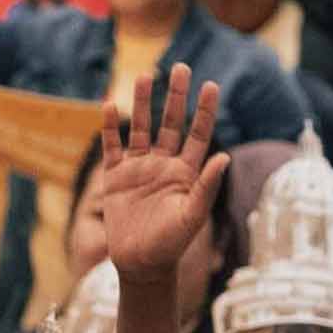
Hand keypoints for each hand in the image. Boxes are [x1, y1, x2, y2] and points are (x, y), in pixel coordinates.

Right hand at [98, 64, 229, 282]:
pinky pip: (112, 146)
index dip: (204, 110)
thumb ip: (206, 187)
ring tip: (145, 76)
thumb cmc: (171, 244)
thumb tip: (224, 156)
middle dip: (176, 96)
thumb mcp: (192, 216)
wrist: (140, 264)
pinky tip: (107, 104)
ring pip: (141, 128)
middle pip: (171, 122)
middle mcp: (164, 164)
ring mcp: (139, 168)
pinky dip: (109, 127)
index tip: (210, 85)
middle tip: (181, 68)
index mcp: (187, 172)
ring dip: (142, 103)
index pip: (198, 133)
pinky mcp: (116, 177)